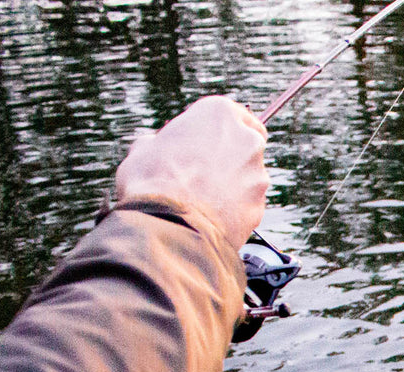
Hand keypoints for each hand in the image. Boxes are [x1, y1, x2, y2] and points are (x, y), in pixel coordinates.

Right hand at [115, 96, 267, 250]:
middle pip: (244, 146)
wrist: (171, 225)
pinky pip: (247, 204)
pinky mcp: (260, 204)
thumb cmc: (153, 180)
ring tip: (200, 200)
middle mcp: (247, 139)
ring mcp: (258, 173)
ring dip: (231, 185)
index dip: (218, 131)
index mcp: (220, 114)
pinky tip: (210, 217)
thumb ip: (159, 143)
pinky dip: (234, 210)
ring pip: (248, 177)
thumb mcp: (143, 149)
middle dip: (228, 157)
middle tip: (201, 172)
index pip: (233, 115)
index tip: (208, 141)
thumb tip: (155, 148)